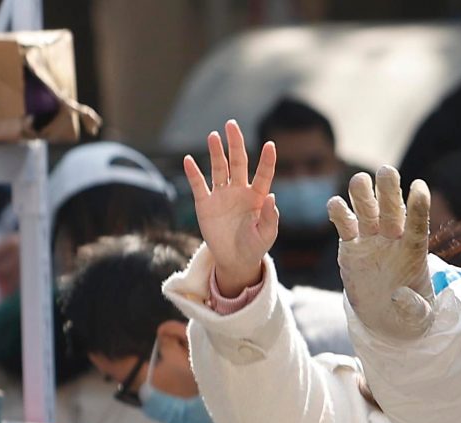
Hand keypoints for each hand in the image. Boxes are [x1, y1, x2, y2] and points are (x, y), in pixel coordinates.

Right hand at [183, 121, 279, 297]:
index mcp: (257, 197)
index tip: (271, 145)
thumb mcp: (266, 234)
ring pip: (219, 168)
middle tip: (232, 125)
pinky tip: (188, 160)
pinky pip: (198, 185)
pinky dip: (193, 173)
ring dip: (216, 153)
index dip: (267, 161)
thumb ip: (270, 217)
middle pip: (238, 162)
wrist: (235, 260)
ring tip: (213, 136)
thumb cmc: (255, 246)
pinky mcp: (205, 204)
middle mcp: (239, 191)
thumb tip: (272, 197)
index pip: (263, 174)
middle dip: (235, 144)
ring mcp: (221, 195)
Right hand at [331, 167, 436, 342]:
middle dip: (388, 190)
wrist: (386, 318)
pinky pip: (344, 224)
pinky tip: (335, 205)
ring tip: (359, 181)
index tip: (420, 187)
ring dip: (362, 194)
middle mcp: (392, 239)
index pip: (417, 225)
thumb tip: (401, 295)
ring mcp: (371, 239)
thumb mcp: (417, 318)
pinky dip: (338, 213)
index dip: (418, 207)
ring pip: (366, 210)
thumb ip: (414, 308)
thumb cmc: (410, 316)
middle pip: (390, 209)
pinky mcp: (351, 245)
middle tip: (386, 170)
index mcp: (414, 251)